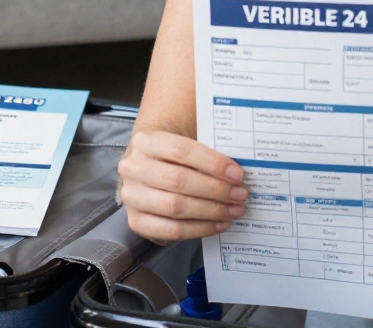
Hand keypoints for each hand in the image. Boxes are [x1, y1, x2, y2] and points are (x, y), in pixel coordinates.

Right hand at [118, 131, 248, 243]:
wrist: (150, 169)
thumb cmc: (176, 156)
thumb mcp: (186, 142)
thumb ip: (207, 152)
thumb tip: (237, 172)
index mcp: (145, 141)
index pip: (181, 150)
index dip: (212, 163)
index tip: (238, 174)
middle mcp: (132, 168)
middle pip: (178, 180)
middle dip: (215, 190)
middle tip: (240, 195)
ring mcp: (131, 196)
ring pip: (175, 207)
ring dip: (211, 211)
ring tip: (234, 210)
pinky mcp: (135, 221)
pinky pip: (170, 230)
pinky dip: (199, 229)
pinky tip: (219, 224)